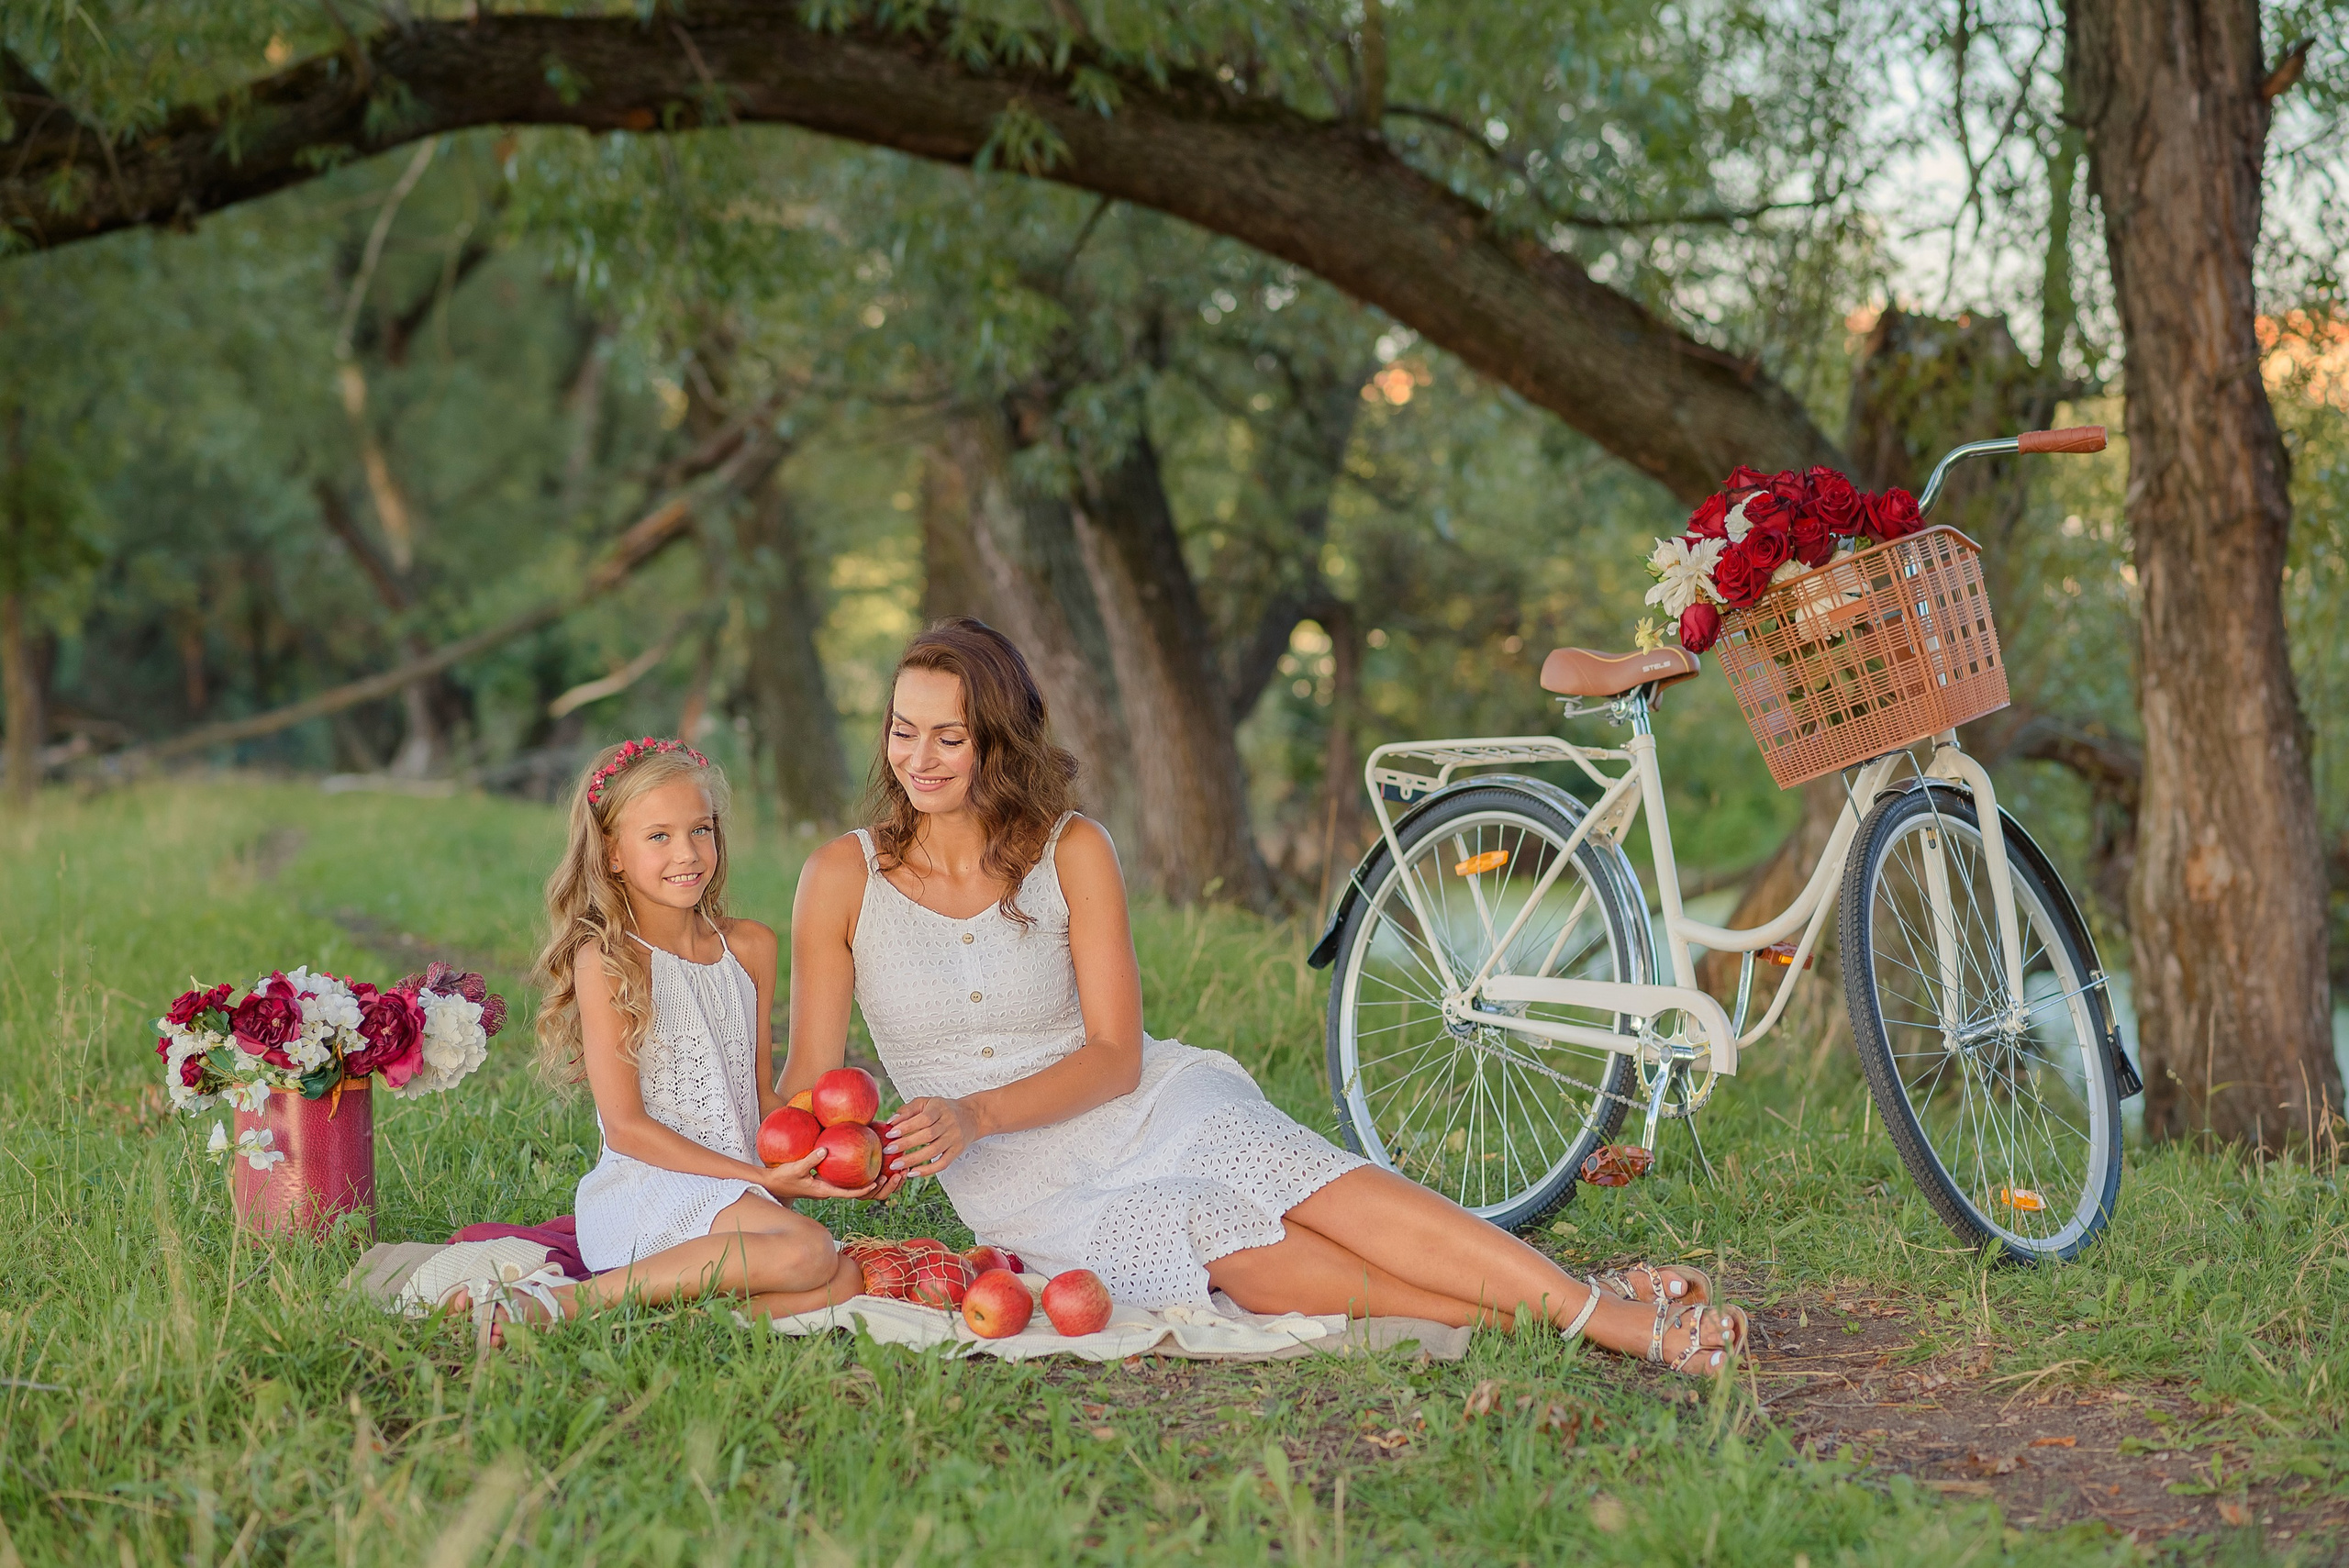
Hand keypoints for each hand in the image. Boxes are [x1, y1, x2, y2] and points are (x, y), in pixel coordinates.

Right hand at [758, 1148, 887, 1202]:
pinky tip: (861, 1161)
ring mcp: (827, 1186)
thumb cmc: (783, 1178)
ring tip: (881, 1169)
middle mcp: (828, 1190)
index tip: (876, 1183)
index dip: (863, 1190)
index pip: (847, 1193)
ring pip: (850, 1186)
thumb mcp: (795, 1168)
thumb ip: (810, 1159)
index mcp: (823, 1190)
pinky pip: (843, 1179)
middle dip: (871, 1187)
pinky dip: (854, 1174)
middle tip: (886, 1175)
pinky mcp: (824, 1181)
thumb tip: (825, 1150)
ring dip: (866, 1181)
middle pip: (854, 1192)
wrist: (773, 1185)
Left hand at [885, 1096, 978, 1176]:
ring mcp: (954, 1138)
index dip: (907, 1126)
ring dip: (913, 1159)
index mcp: (940, 1108)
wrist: (970, 1116)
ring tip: (895, 1165)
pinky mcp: (957, 1151)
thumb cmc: (941, 1109)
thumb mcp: (925, 1102)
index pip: (924, 1118)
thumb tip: (890, 1122)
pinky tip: (912, 1172)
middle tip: (887, 1151)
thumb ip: (907, 1110)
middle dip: (906, 1144)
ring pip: (934, 1151)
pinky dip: (927, 1170)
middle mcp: (949, 1123)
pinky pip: (942, 1163)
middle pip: (928, 1136)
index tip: (890, 1134)